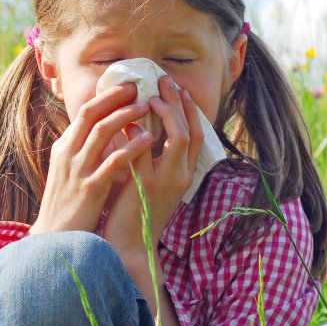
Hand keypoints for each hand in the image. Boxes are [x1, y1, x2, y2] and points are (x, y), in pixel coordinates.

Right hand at [29, 84, 154, 235]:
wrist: (57, 238)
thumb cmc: (68, 205)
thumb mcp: (69, 172)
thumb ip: (82, 150)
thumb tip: (102, 130)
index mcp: (63, 148)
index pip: (84, 112)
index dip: (106, 96)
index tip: (126, 86)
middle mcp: (68, 154)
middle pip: (91, 114)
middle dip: (115, 97)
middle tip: (138, 86)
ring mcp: (78, 170)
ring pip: (101, 132)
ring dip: (125, 116)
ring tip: (146, 106)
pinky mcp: (90, 189)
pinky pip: (113, 162)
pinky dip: (131, 147)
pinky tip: (148, 139)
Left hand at [103, 76, 203, 258]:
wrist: (129, 245)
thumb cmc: (136, 212)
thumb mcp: (151, 182)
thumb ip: (150, 156)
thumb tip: (138, 123)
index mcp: (184, 175)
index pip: (197, 135)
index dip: (190, 110)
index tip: (179, 89)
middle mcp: (180, 176)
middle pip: (190, 130)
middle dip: (179, 102)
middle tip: (165, 81)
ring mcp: (165, 180)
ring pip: (176, 137)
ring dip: (166, 111)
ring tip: (151, 94)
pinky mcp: (145, 184)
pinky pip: (145, 149)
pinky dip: (138, 130)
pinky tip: (129, 117)